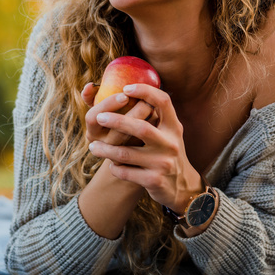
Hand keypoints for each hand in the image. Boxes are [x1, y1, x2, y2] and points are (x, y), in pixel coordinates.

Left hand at [86, 83, 202, 213]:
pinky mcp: (154, 180)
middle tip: (100, 117)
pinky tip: (111, 165)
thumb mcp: (169, 134)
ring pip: (126, 153)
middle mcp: (170, 143)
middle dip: (117, 121)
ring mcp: (163, 163)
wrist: (182, 187)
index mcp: (174, 127)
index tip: (126, 88)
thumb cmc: (167, 153)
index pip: (163, 102)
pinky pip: (126, 172)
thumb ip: (156, 116)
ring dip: (106, 150)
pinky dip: (115, 168)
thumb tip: (131, 91)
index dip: (145, 91)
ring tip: (93, 147)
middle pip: (140, 127)